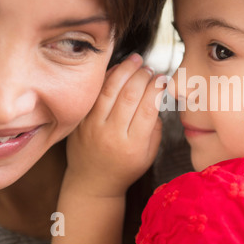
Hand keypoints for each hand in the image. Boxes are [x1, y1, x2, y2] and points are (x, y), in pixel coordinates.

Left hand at [65, 54, 166, 196]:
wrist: (93, 183)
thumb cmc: (126, 168)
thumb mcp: (149, 155)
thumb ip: (155, 128)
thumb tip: (155, 97)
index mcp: (133, 146)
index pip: (147, 109)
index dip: (157, 89)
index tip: (163, 79)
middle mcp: (112, 135)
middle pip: (130, 95)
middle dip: (142, 76)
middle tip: (150, 69)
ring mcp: (93, 127)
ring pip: (110, 90)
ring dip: (125, 70)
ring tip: (136, 60)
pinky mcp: (81, 122)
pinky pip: (95, 94)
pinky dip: (107, 78)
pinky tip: (118, 69)